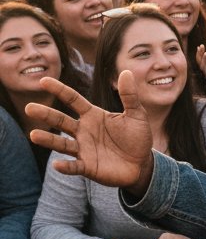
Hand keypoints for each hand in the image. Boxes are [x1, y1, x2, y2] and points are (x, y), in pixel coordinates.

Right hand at [26, 72, 154, 193]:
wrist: (142, 163)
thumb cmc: (137, 137)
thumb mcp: (136, 114)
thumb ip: (129, 96)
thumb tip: (127, 72)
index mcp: (93, 115)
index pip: (73, 99)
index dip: (59, 90)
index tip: (44, 80)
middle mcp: (83, 131)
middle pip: (61, 120)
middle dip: (46, 114)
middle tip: (29, 108)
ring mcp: (83, 149)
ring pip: (62, 144)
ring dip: (48, 140)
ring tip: (34, 135)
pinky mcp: (88, 166)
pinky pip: (74, 166)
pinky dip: (65, 166)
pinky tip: (57, 165)